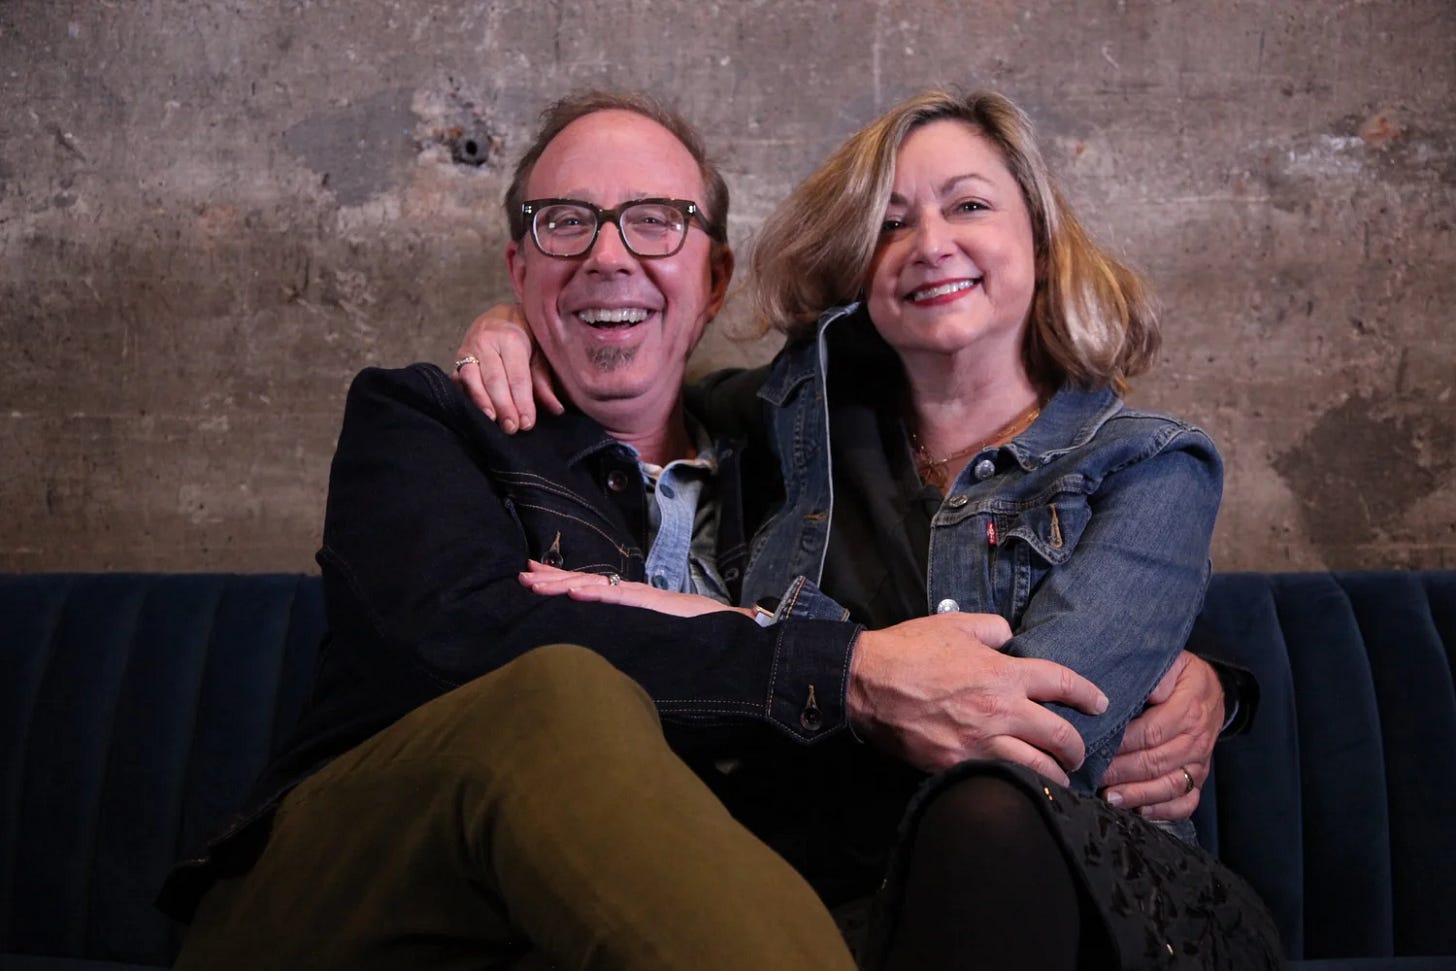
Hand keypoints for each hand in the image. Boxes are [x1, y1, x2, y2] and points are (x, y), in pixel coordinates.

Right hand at [452, 303, 562, 432]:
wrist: (499, 315)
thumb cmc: (524, 336)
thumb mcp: (539, 353)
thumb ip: (544, 382)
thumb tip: (556, 409)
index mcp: (511, 338)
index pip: (518, 376)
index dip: (522, 401)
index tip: (527, 423)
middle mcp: (486, 342)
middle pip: (495, 380)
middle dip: (504, 406)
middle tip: (512, 428)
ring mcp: (468, 349)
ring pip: (472, 379)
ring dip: (482, 402)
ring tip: (492, 421)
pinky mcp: (457, 359)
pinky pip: (458, 380)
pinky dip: (466, 396)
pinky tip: (475, 412)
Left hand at [518, 561, 751, 618]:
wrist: (741, 633)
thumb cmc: (705, 636)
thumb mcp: (661, 635)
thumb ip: (638, 632)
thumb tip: (611, 641)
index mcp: (636, 603)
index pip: (592, 588)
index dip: (562, 582)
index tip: (534, 579)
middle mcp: (638, 596)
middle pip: (588, 582)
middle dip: (553, 578)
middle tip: (521, 573)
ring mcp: (648, 600)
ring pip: (598, 587)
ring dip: (564, 583)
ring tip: (534, 581)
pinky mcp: (660, 608)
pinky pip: (624, 600)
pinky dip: (598, 594)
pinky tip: (575, 591)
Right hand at [848, 614, 1108, 783]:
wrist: (866, 683)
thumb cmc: (908, 650)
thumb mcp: (954, 624)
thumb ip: (991, 628)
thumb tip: (1009, 637)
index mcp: (1003, 673)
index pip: (1062, 683)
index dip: (1087, 694)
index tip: (1099, 703)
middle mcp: (1001, 710)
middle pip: (1061, 736)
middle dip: (1078, 748)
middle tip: (1080, 752)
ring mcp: (980, 742)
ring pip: (1039, 768)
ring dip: (1056, 775)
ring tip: (1060, 778)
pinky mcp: (958, 765)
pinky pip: (1002, 779)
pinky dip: (1018, 784)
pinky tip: (1022, 786)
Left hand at [1100, 651, 1222, 819]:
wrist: (1214, 690)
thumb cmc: (1182, 677)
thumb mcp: (1171, 663)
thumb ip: (1154, 676)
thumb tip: (1136, 689)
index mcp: (1187, 710)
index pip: (1150, 733)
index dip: (1121, 745)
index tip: (1094, 749)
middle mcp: (1195, 740)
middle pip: (1155, 762)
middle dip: (1121, 772)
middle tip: (1093, 776)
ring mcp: (1199, 762)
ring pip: (1170, 786)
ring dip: (1138, 795)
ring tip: (1110, 797)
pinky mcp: (1199, 778)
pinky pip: (1186, 801)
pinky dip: (1164, 810)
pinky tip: (1140, 810)